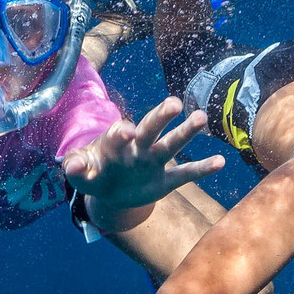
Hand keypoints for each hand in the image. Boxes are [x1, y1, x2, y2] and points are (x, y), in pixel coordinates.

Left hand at [61, 96, 224, 220]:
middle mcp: (137, 147)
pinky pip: (185, 175)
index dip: (121, 132)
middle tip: (173, 103)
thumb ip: (75, 167)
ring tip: (202, 118)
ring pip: (171, 145)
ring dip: (185, 133)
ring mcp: (153, 162)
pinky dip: (202, 169)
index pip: (119, 134)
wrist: (109, 190)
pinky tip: (220, 162)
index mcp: (114, 143)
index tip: (127, 132)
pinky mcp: (164, 181)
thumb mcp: (80, 172)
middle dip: (160, 116)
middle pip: (150, 128)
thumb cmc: (94, 173)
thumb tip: (73, 164)